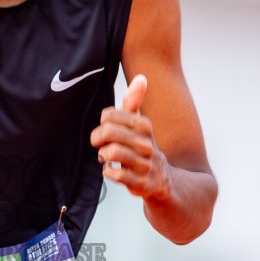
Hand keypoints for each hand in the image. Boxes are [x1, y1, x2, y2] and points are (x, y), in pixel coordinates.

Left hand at [89, 75, 169, 200]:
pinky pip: (117, 174)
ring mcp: (145, 164)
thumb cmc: (141, 146)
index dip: (102, 122)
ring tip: (105, 156)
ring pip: (112, 152)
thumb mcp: (138, 124)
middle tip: (99, 143)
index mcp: (144, 125)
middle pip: (108, 132)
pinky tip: (110, 170)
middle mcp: (147, 144)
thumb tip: (141, 77)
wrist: (161, 179)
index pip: (109, 115)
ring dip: (102, 155)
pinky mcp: (142, 183)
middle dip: (98, 138)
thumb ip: (133, 101)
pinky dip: (108, 172)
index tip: (105, 127)